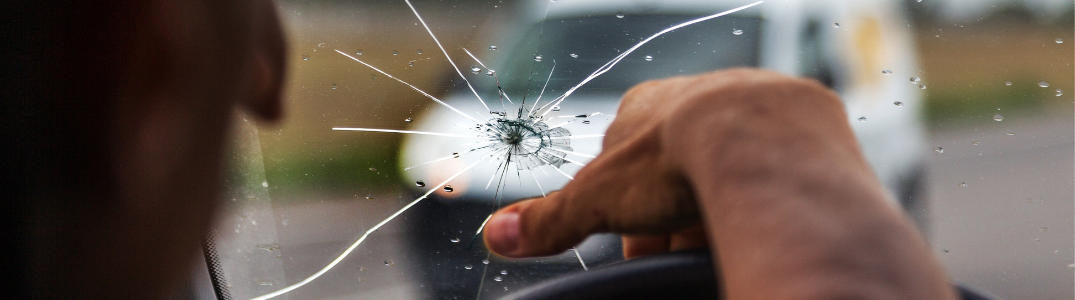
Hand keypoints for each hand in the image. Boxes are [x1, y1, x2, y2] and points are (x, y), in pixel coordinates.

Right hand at [483, 68, 848, 257]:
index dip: (629, 214)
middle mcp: (701, 94)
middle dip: (675, 216)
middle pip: (680, 169)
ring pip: (728, 167)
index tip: (639, 249)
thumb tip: (496, 235)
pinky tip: (759, 221)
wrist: (765, 142)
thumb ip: (551, 217)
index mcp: (647, 105)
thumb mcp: (600, 196)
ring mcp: (755, 104)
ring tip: (721, 243)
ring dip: (719, 207)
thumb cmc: (678, 156)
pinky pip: (776, 167)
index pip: (627, 166)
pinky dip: (764, 196)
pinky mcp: (802, 124)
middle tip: (680, 253)